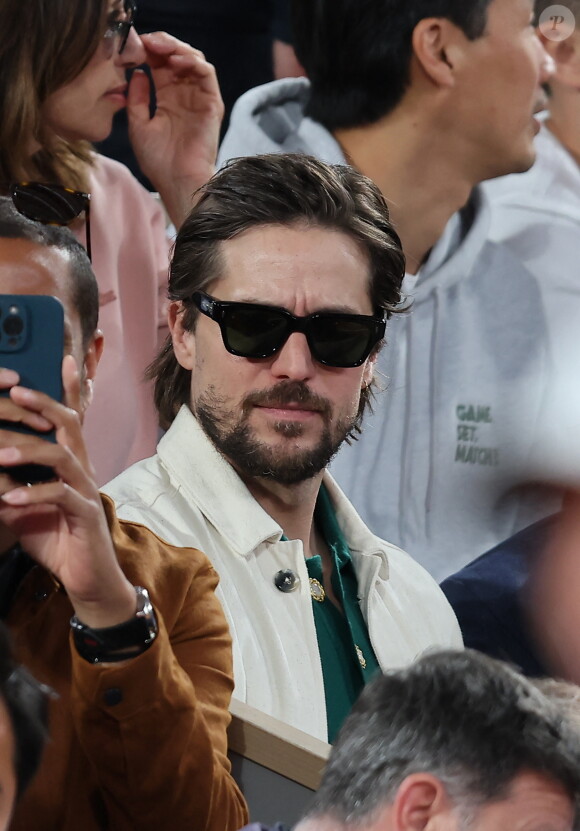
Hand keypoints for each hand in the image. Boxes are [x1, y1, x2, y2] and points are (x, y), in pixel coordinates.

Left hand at [0, 358, 135, 627]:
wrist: (87, 579)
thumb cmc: (56, 538)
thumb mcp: (23, 505)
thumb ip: (8, 482)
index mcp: (70, 462)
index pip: (70, 418)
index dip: (68, 388)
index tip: (62, 359)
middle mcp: (82, 468)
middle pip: (69, 425)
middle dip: (43, 405)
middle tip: (15, 393)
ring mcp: (86, 490)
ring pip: (63, 456)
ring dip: (29, 451)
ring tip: (0, 455)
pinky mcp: (86, 514)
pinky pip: (61, 495)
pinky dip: (33, 494)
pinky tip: (8, 498)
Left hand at [127, 32, 224, 226]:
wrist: (177, 181)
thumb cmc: (158, 162)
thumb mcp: (138, 125)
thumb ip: (136, 98)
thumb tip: (137, 72)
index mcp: (168, 100)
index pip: (161, 66)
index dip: (149, 52)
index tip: (133, 46)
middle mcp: (185, 96)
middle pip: (177, 58)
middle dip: (162, 45)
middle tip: (146, 41)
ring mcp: (200, 99)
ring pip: (193, 61)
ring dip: (177, 48)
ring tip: (160, 47)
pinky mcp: (212, 104)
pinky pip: (206, 73)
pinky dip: (192, 61)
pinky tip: (175, 61)